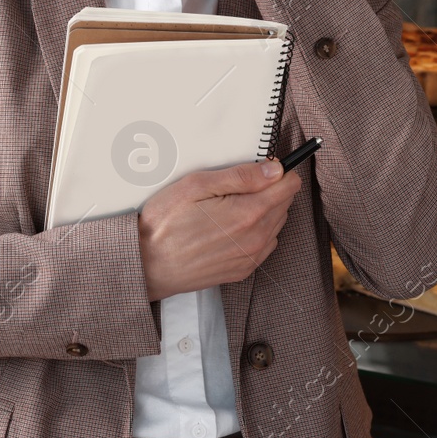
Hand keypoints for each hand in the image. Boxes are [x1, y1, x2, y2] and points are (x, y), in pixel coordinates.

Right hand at [137, 160, 301, 301]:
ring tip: (230, 206)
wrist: (147, 265)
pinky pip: (265, 244)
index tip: (260, 168)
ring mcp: (251, 257)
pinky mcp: (243, 270)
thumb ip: (240, 176)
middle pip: (284, 204)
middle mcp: (256, 238)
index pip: (288, 186)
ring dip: (264, 210)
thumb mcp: (196, 185)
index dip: (277, 171)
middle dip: (269, 189)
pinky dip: (256, 231)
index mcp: (248, 213)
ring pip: (276, 224)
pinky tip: (231, 226)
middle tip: (236, 186)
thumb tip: (274, 170)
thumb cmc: (165, 223)